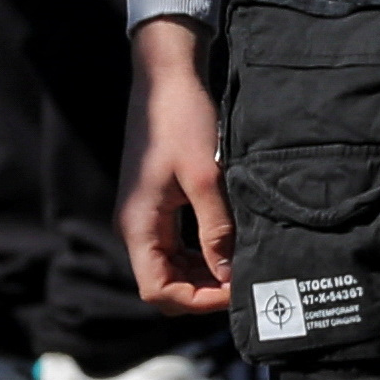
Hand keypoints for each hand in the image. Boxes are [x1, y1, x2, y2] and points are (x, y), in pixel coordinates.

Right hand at [118, 17, 233, 313]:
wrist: (165, 79)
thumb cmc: (182, 120)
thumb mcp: (206, 176)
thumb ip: (216, 229)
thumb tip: (228, 275)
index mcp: (137, 226)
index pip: (157, 290)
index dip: (196, 300)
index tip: (234, 291)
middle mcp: (134, 228)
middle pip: (163, 283)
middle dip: (203, 290)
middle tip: (245, 282)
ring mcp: (144, 217)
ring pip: (171, 266)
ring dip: (204, 273)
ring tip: (242, 265)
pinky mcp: (156, 205)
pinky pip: (175, 245)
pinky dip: (201, 252)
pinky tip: (229, 245)